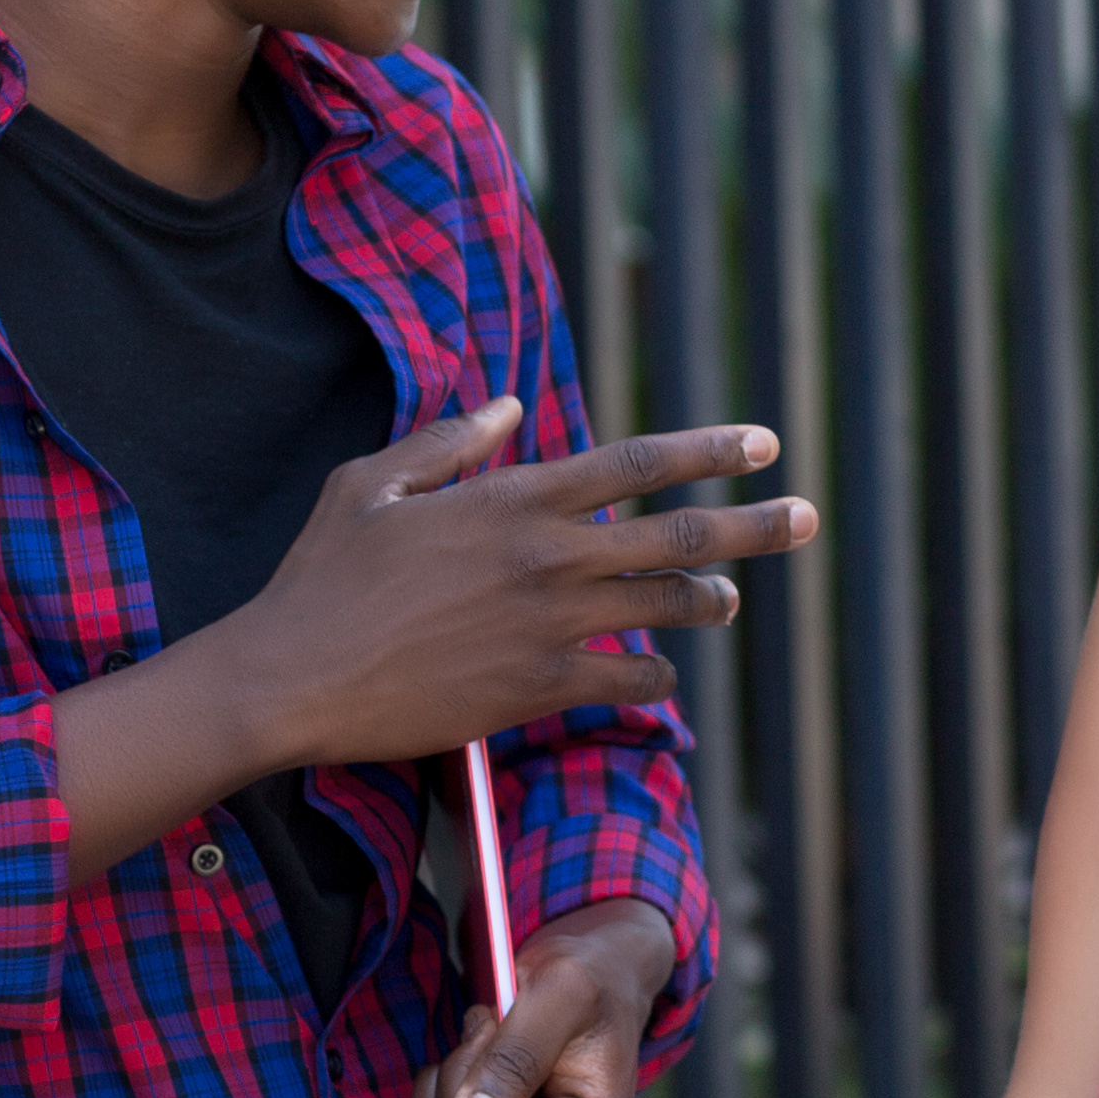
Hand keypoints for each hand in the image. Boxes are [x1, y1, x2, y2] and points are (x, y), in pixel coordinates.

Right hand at [211, 403, 818, 774]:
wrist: (292, 676)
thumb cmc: (322, 577)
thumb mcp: (371, 483)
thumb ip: (449, 442)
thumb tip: (511, 408)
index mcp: (511, 498)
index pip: (634, 464)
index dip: (707, 449)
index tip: (762, 441)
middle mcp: (545, 556)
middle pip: (676, 533)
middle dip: (752, 523)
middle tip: (805, 517)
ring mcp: (548, 625)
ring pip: (665, 605)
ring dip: (708, 597)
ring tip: (727, 595)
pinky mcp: (537, 689)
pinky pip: (628, 677)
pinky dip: (652, 673)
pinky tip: (653, 670)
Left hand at [413, 901, 678, 1097]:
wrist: (598, 1003)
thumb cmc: (587, 985)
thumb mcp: (561, 992)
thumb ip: (517, 1054)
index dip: (470, 1067)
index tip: (499, 1022)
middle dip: (458, 1075)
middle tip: (497, 1032)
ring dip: (447, 1088)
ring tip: (495, 1054)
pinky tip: (480, 1082)